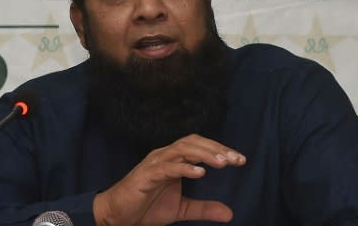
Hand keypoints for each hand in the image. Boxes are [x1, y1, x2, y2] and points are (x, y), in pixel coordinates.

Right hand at [93, 134, 246, 225]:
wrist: (117, 215)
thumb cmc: (145, 207)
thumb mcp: (180, 209)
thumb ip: (203, 208)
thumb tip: (229, 213)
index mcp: (172, 160)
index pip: (199, 147)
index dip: (219, 150)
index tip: (240, 160)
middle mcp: (164, 156)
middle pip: (192, 142)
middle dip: (216, 149)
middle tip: (237, 159)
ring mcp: (154, 163)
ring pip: (181, 149)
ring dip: (204, 154)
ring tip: (223, 163)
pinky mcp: (146, 175)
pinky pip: (167, 167)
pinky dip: (184, 168)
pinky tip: (200, 173)